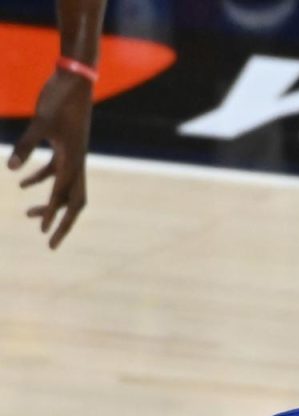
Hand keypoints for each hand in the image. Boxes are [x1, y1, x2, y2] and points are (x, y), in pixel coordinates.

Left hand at [9, 71, 93, 247]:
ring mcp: (72, 156)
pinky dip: (41, 180)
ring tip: (30, 216)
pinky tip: (22, 183)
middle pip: (73, 202)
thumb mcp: (40, 123)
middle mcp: (77, 163)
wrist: (74, 79)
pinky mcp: (65, 147)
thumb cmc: (59, 99)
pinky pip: (56, 172)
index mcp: (73, 161)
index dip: (53, 216)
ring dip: (50, 204)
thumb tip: (10, 169)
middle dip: (61, 223)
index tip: (43, 235)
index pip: (63, 196)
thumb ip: (26, 146)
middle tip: (48, 242)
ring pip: (65, 189)